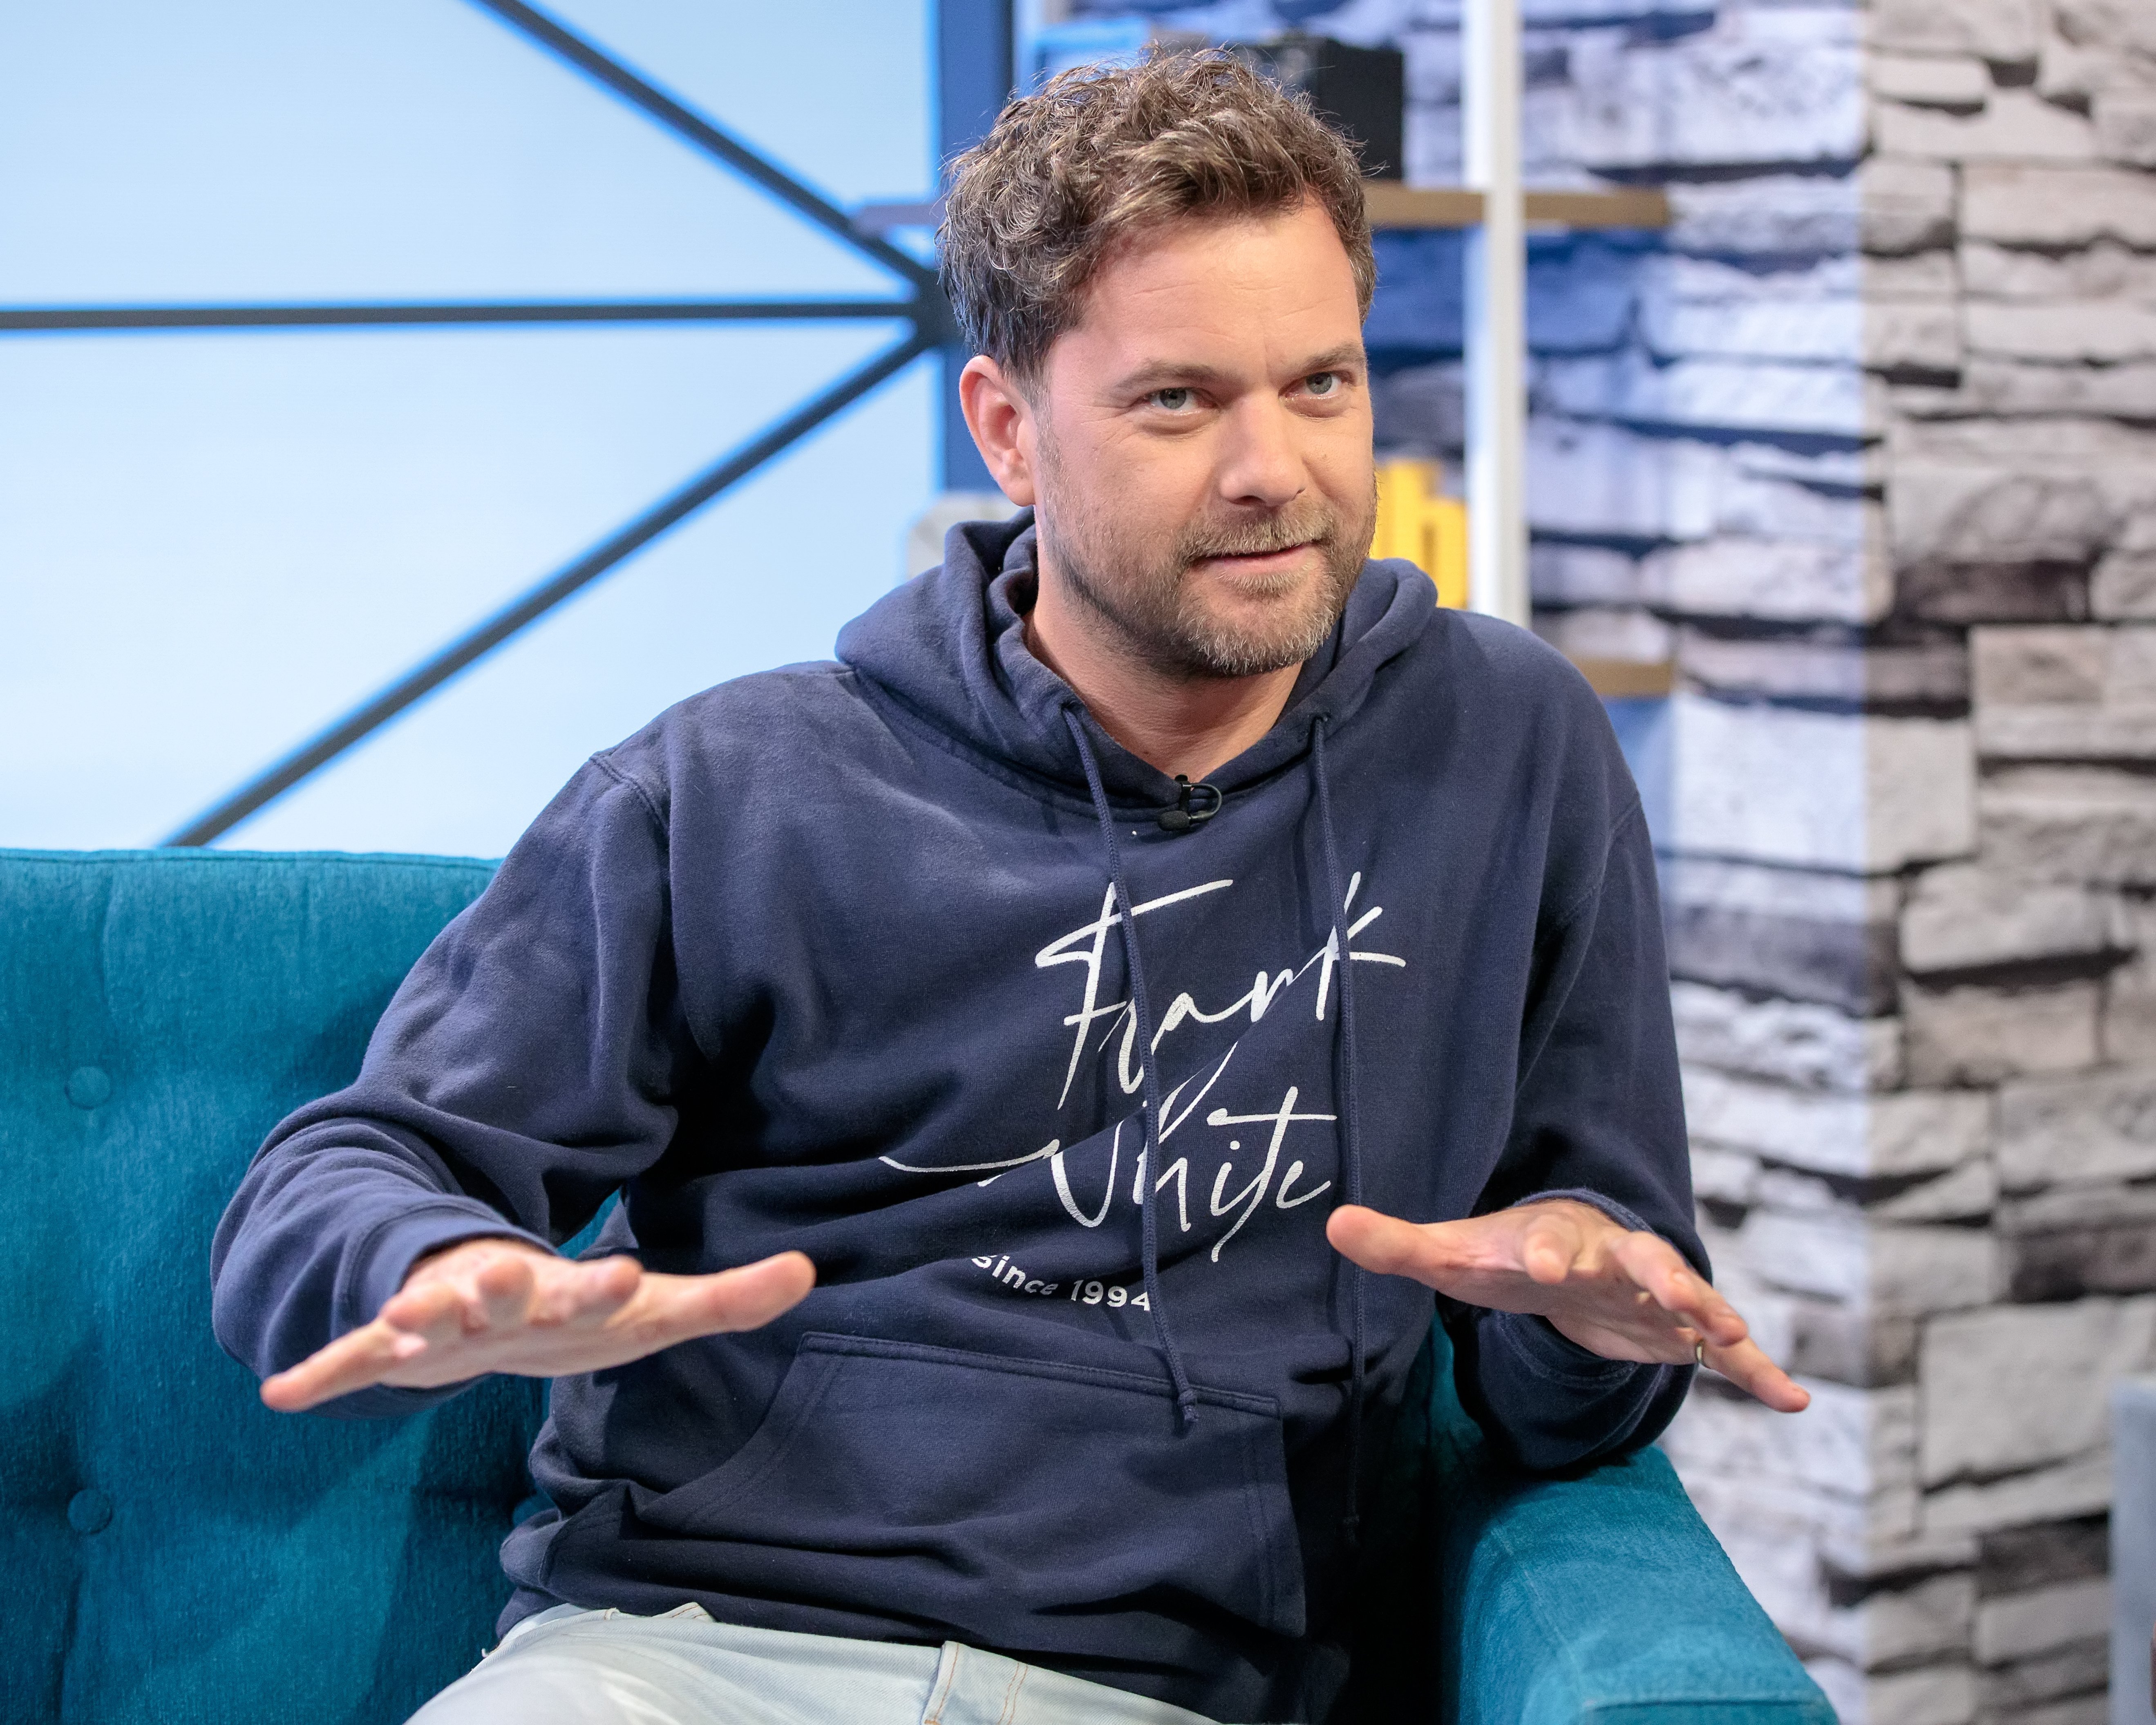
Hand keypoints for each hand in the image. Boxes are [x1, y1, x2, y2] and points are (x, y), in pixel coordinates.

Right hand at [260, 1237, 815, 1413]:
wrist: (485, 1289)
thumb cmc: (582, 1311)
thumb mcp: (656, 1313)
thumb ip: (732, 1297)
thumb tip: (809, 1271)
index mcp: (567, 1294)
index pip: (594, 1287)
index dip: (609, 1283)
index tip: (626, 1269)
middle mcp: (503, 1296)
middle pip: (505, 1290)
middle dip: (501, 1286)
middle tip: (495, 1278)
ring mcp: (443, 1318)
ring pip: (424, 1316)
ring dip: (411, 1321)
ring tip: (394, 1324)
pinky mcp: (394, 1344)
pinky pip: (350, 1360)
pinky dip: (319, 1375)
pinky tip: (280, 1394)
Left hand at [1327, 1200, 1807, 1412]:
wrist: (1558, 1257)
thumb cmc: (1501, 1255)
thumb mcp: (1451, 1253)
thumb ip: (1395, 1244)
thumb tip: (1331, 1224)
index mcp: (1555, 1241)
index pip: (1548, 1243)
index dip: (1544, 1251)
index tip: (1541, 1262)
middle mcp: (1612, 1258)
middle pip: (1638, 1260)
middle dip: (1656, 1275)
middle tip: (1675, 1293)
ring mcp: (1652, 1292)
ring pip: (1691, 1297)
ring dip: (1712, 1313)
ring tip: (1734, 1334)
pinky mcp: (1676, 1329)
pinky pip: (1727, 1350)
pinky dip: (1760, 1370)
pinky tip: (1795, 1399)